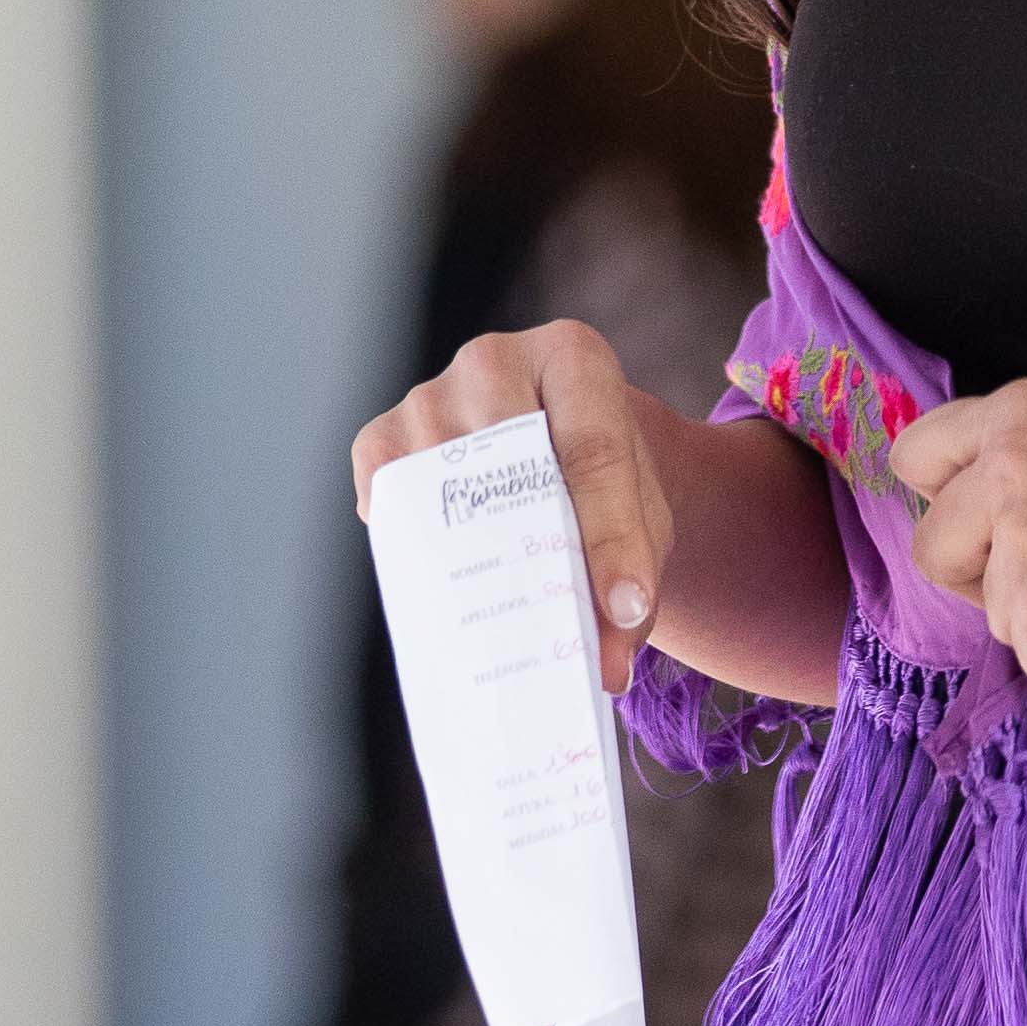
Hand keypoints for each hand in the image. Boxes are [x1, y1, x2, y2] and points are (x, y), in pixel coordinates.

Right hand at [347, 318, 679, 694]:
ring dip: (468, 558)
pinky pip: (385, 493)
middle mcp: (494, 360)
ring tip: (501, 624)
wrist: (554, 451)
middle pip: (511, 465)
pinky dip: (408, 542)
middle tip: (553, 635)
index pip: (593, 451)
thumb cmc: (604, 486)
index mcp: (574, 359)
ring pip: (444, 484)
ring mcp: (430, 393)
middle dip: (534, 553)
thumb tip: (605, 666)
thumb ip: (638, 579)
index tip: (624, 609)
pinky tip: (443, 579)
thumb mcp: (642, 521)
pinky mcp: (383, 433)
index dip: (611, 537)